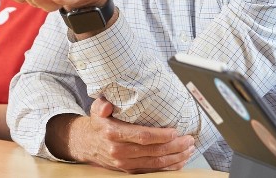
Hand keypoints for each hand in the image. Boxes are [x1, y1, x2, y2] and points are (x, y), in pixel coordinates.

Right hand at [65, 98, 195, 173]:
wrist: (86, 143)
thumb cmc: (98, 124)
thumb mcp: (96, 109)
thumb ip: (102, 104)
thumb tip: (107, 105)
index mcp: (113, 134)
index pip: (142, 136)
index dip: (161, 136)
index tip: (176, 131)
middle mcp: (119, 151)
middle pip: (153, 151)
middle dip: (175, 146)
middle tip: (189, 140)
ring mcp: (124, 163)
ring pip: (155, 163)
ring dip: (176, 157)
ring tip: (189, 149)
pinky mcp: (129, 170)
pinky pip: (152, 171)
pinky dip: (168, 167)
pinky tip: (179, 161)